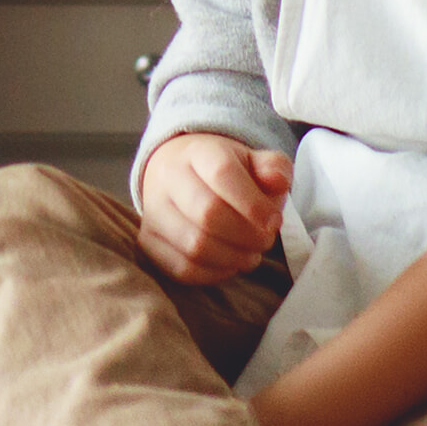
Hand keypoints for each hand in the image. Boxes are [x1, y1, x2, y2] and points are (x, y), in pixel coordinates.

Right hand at [133, 133, 286, 286]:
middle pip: (208, 214)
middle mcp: (168, 177)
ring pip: (194, 245)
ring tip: (251, 254)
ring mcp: (153, 211)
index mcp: (199, 152)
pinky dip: (214, 274)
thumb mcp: (254, 161)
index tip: (274, 221)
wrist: (179, 173)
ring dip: (233, 258)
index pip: (222, 174)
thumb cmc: (225, 173)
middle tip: (265, 240)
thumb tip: (277, 183)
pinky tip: (229, 264)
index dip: (253, 204)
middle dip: (246, 235)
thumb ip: (273, 168)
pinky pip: (182, 268)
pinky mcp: (148, 241)